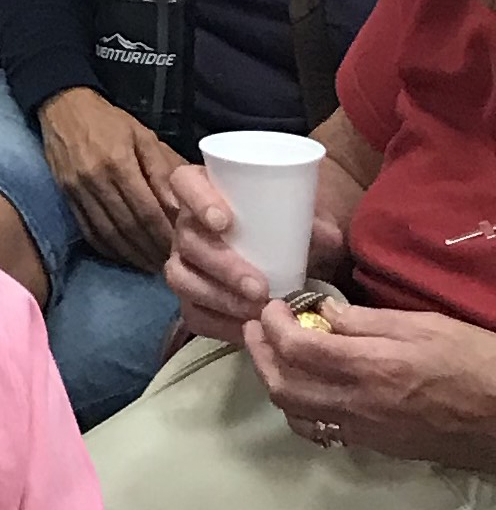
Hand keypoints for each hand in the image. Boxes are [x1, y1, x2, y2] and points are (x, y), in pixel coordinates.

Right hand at [38, 85, 180, 272]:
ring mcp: (77, 192)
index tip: (185, 248)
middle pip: (129, 226)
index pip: (146, 210)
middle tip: (174, 263)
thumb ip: (164, 171)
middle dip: (153, 249)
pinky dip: (110, 249)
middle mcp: (95, 180)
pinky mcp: (66, 198)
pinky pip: (89, 231)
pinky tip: (126, 256)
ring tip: (154, 265)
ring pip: (109, 234)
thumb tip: (185, 206)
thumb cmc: (110, 122)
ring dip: (133, 254)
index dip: (166, 234)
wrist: (63, 108)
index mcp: (118, 163)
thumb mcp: (144, 137)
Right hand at [165, 162, 341, 340]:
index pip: (184, 182)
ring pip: (182, 278)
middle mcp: (187, 225)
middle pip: (188, 240)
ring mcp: (183, 261)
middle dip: (222, 266)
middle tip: (259, 287)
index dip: (197, 199)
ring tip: (257, 310)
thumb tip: (327, 237)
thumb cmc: (287, 227)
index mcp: (206, 190)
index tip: (224, 221)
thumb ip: (316, 223)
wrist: (284, 263)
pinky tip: (249, 328)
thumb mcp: (304, 218)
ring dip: (219, 297)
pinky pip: (192, 312)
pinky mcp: (190, 297)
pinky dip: (219, 323)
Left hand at [246, 295, 495, 468]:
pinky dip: (299, 409)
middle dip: (259, 353)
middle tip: (256, 328)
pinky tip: (304, 389)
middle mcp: (359, 404)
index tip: (273, 307)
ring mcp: (366, 431)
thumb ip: (365, 320)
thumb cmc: (474, 362)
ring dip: (273, 381)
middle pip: (283, 386)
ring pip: (296, 413)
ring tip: (273, 355)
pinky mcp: (376, 446)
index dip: (272, 325)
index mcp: (371, 368)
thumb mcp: (423, 324)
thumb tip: (322, 313)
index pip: (296, 349)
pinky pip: (321, 431)